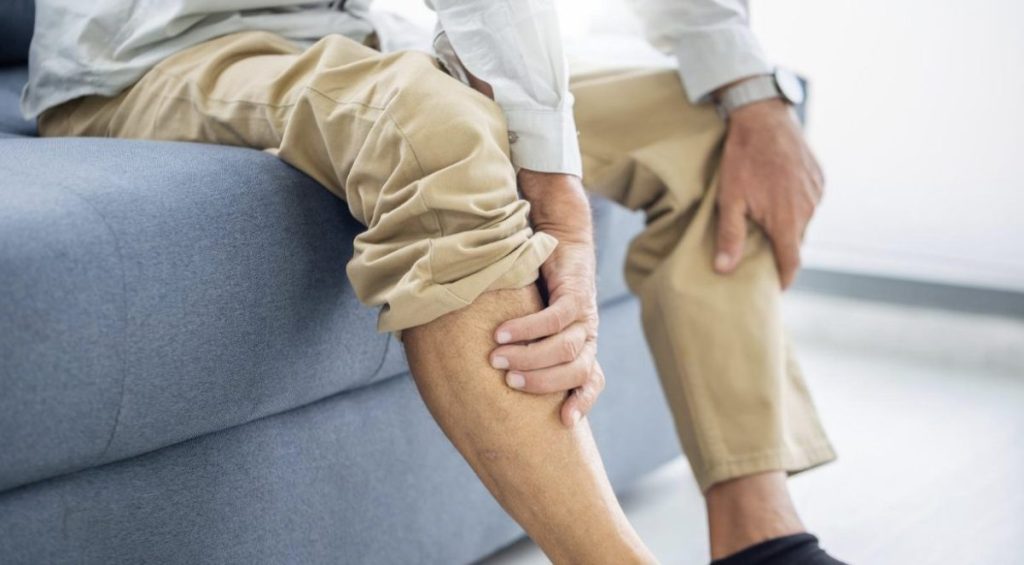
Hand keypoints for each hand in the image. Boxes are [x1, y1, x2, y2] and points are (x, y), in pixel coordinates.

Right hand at [490, 170, 602, 427]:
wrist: (559, 230)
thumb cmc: (537, 279)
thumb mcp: (531, 316)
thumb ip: (519, 343)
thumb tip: (478, 370)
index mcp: (581, 344)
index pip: (591, 380)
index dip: (582, 401)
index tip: (563, 421)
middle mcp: (586, 332)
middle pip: (576, 372)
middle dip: (543, 383)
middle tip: (509, 383)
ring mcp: (584, 313)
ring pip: (566, 349)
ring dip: (531, 358)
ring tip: (497, 359)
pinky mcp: (575, 292)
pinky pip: (555, 319)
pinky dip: (528, 329)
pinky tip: (503, 333)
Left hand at [714, 98, 824, 287]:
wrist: (763, 116)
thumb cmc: (742, 158)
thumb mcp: (729, 198)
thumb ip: (730, 235)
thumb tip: (724, 269)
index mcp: (787, 220)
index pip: (791, 262)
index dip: (784, 278)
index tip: (775, 288)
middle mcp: (808, 209)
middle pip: (795, 241)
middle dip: (781, 248)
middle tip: (760, 251)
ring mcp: (817, 192)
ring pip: (803, 221)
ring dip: (787, 224)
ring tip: (766, 221)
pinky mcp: (819, 177)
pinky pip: (809, 201)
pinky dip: (795, 205)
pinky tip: (777, 196)